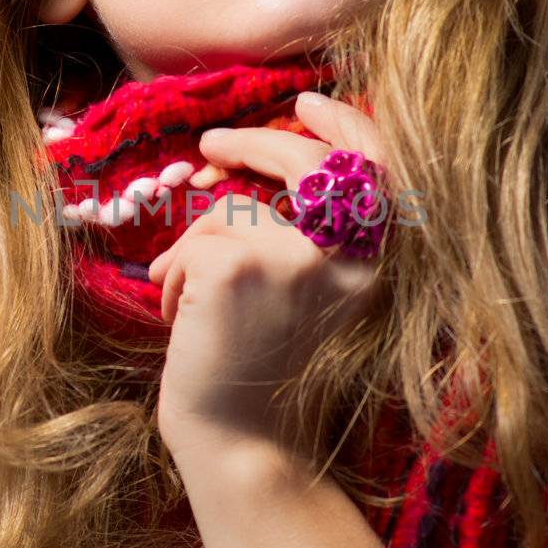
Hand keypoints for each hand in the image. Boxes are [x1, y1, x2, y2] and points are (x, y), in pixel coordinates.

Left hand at [146, 90, 387, 497]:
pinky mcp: (238, 266)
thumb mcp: (300, 294)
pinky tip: (179, 318)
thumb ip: (299, 235)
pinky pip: (194, 241)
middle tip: (213, 147)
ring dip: (196, 249)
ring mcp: (295, 260)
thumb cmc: (257, 370)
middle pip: (307, 163)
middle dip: (255, 144)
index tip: (308, 104)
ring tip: (188, 300)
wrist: (238, 443)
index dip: (346, 127)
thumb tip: (242, 160)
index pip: (375, 171)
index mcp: (368, 268)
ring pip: (232, 211)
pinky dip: (172, 275)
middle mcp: (345, 261)